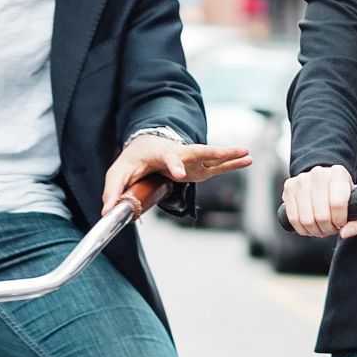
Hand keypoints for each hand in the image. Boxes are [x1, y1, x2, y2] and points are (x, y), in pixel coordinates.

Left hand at [103, 133, 251, 213]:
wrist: (145, 145)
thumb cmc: (133, 159)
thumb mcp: (119, 172)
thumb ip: (114, 190)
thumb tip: (108, 211)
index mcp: (161, 154)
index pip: (169, 159)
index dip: (174, 166)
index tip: (180, 174)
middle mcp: (180, 153)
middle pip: (199, 151)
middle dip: (214, 152)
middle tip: (230, 152)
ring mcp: (192, 160)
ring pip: (213, 155)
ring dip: (230, 154)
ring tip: (248, 152)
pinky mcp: (199, 167)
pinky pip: (218, 165)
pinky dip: (233, 163)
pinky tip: (248, 160)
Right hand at [281, 163, 356, 238]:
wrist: (324, 181)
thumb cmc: (342, 194)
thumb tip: (344, 232)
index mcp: (338, 174)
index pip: (337, 203)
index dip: (339, 220)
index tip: (341, 222)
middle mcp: (319, 174)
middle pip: (321, 215)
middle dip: (327, 228)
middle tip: (331, 227)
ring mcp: (301, 180)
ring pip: (306, 219)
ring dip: (315, 230)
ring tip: (321, 227)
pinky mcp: (289, 188)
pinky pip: (293, 218)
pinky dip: (302, 228)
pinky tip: (310, 226)